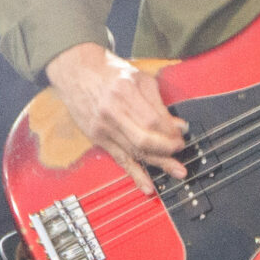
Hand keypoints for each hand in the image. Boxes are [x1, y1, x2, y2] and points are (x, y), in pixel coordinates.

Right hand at [45, 42, 187, 194]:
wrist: (77, 72)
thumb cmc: (111, 73)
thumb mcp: (140, 79)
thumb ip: (158, 103)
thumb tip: (177, 126)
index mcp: (125, 92)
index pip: (153, 120)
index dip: (171, 131)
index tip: (182, 135)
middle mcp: (113, 112)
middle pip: (144, 139)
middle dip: (167, 149)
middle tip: (181, 151)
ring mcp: (103, 127)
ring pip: (134, 152)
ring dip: (158, 163)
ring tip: (177, 171)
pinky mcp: (97, 138)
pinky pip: (119, 159)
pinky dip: (135, 174)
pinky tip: (148, 187)